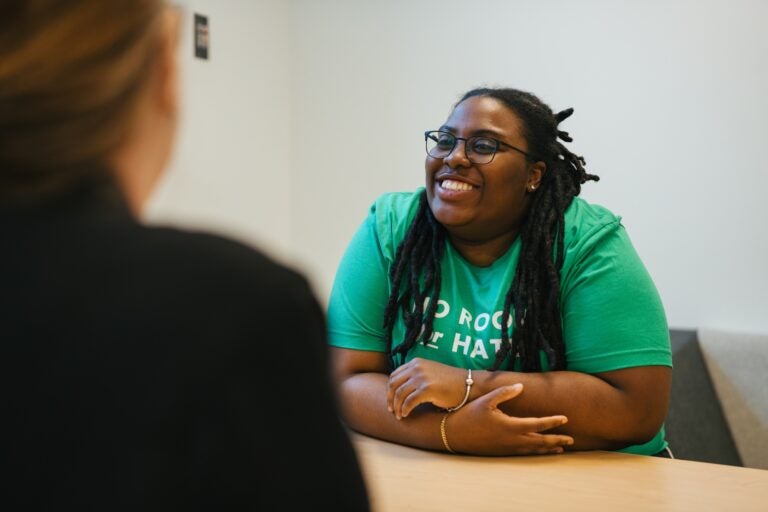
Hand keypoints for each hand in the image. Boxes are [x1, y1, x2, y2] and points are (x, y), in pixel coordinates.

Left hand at [387, 358, 468, 418]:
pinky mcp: (427, 389)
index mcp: (416, 363)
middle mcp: (417, 368)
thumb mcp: (429, 372)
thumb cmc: (449, 382)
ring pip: (400, 394)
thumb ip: (415, 376)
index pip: (394, 376)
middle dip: (390, 399)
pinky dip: (405, 410)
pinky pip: (409, 402)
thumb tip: (399, 391)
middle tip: (392, 410)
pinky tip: (406, 415)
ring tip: (400, 415)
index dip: (389, 390)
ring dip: (397, 407)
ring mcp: (422, 377)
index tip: (391, 401)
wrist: (468, 384)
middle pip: (394, 385)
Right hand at [447, 384, 573, 455]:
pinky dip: (536, 452)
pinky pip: (524, 453)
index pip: (538, 424)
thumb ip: (505, 392)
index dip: (553, 422)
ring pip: (533, 449)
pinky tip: (540, 451)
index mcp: (511, 426)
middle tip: (572, 439)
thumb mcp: (486, 400)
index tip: (565, 418)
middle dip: (557, 440)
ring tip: (561, 448)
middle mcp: (512, 440)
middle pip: (540, 441)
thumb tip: (521, 386)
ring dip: (549, 448)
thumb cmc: (469, 415)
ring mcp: (507, 448)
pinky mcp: (502, 453)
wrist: (454, 434)